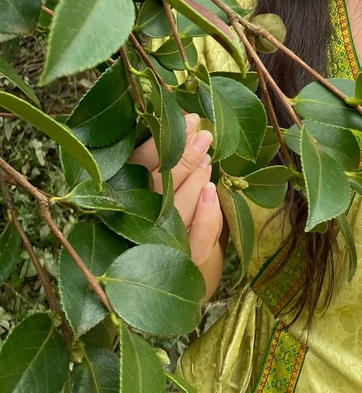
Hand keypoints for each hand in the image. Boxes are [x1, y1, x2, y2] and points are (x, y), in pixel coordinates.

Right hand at [129, 112, 223, 269]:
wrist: (163, 274)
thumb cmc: (154, 213)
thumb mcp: (147, 182)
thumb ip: (157, 155)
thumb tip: (187, 118)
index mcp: (118, 197)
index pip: (136, 165)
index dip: (162, 141)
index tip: (190, 120)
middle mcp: (133, 223)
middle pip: (159, 186)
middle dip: (184, 157)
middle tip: (205, 135)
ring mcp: (158, 247)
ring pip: (177, 210)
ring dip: (196, 181)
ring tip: (208, 159)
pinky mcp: (184, 265)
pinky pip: (197, 243)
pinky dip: (207, 218)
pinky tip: (213, 193)